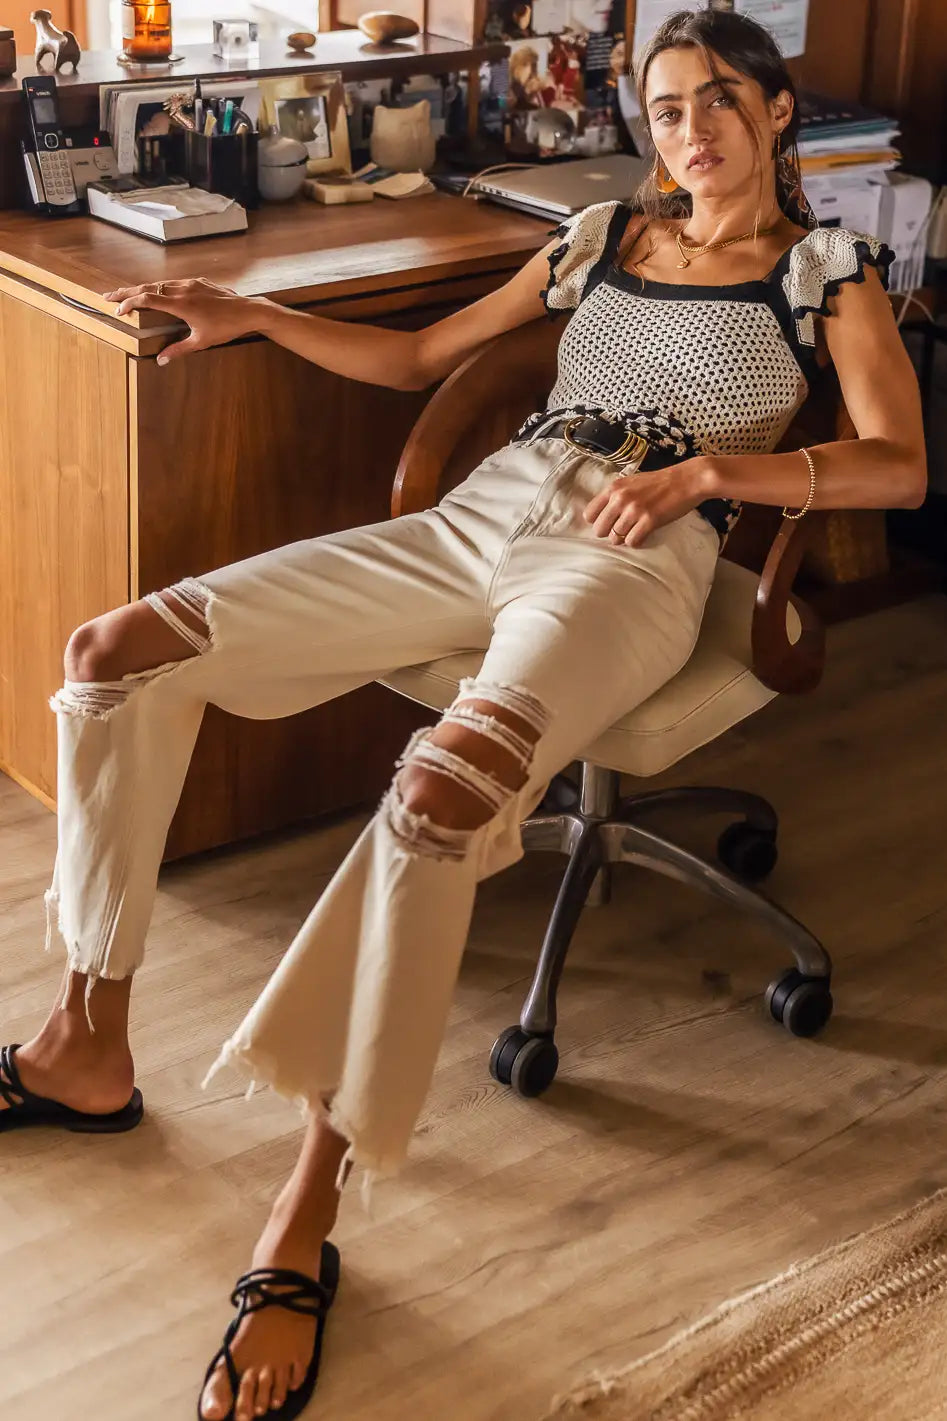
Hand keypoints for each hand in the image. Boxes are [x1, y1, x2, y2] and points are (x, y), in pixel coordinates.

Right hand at [103, 278, 264, 364]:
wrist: (249, 311)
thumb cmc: (227, 328)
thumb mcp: (201, 342)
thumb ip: (178, 350)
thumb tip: (160, 360)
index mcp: (181, 304)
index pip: (147, 299)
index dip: (129, 302)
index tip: (117, 309)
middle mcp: (183, 289)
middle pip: (148, 287)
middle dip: (127, 292)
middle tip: (109, 297)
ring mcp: (192, 283)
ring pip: (161, 283)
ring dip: (143, 289)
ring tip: (129, 294)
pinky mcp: (200, 282)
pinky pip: (175, 283)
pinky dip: (161, 288)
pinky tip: (158, 294)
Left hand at [582, 458, 710, 546]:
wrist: (687, 480)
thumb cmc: (660, 482)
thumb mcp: (632, 482)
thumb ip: (616, 496)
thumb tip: (601, 516)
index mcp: (614, 488)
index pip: (589, 514)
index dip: (598, 522)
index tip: (608, 523)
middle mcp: (620, 498)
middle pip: (599, 529)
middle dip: (609, 533)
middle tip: (622, 530)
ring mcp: (634, 510)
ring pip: (615, 538)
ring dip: (624, 538)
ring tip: (635, 531)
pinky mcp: (649, 520)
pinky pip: (632, 541)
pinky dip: (637, 542)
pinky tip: (643, 534)